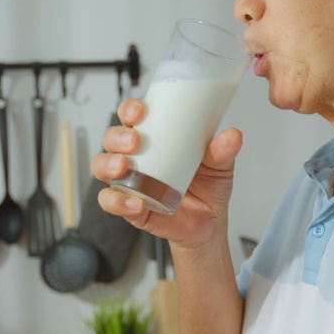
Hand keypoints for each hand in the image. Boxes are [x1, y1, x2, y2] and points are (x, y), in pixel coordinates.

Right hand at [90, 98, 242, 249]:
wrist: (208, 224)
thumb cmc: (207, 188)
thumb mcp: (219, 166)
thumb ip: (223, 151)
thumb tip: (232, 136)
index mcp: (155, 138)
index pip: (132, 116)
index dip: (129, 109)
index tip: (140, 111)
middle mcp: (136, 157)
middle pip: (111, 138)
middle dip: (117, 137)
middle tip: (134, 141)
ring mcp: (129, 181)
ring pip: (102, 166)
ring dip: (108, 164)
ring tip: (124, 168)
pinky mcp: (128, 206)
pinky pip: (111, 201)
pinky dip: (118, 202)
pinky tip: (135, 202)